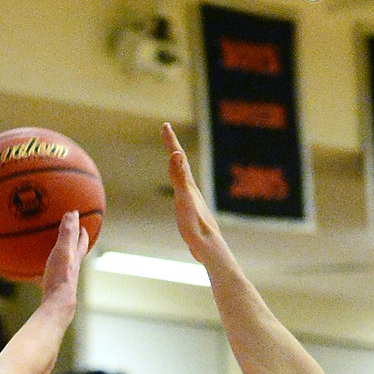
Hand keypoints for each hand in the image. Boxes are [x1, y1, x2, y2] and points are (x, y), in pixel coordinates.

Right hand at [39, 210, 89, 304]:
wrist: (57, 303)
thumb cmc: (61, 276)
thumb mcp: (64, 250)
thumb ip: (67, 232)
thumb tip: (72, 212)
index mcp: (75, 258)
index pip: (82, 241)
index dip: (82, 231)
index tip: (81, 221)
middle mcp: (72, 269)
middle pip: (76, 253)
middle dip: (75, 243)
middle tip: (73, 235)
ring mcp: (63, 280)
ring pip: (63, 266)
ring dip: (60, 259)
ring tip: (55, 254)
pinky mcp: (53, 290)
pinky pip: (47, 280)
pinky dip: (43, 276)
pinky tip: (35, 277)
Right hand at [162, 123, 221, 266]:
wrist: (209, 248)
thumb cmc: (195, 226)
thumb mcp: (184, 200)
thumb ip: (180, 177)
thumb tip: (176, 153)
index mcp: (188, 184)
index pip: (178, 157)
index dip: (171, 141)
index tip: (165, 125)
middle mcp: (191, 189)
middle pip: (181, 163)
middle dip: (172, 146)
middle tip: (166, 131)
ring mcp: (192, 200)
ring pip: (183, 177)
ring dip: (177, 164)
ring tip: (173, 156)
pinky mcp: (192, 212)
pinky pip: (183, 191)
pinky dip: (180, 183)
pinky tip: (181, 190)